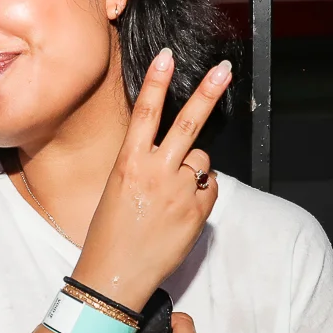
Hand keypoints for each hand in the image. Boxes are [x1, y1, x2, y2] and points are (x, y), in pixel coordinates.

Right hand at [72, 49, 229, 305]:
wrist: (115, 276)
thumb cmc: (109, 234)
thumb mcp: (117, 189)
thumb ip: (146, 167)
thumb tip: (180, 158)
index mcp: (128, 163)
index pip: (145, 113)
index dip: (158, 82)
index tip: (167, 56)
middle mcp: (155, 172)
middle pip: (187, 123)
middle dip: (208, 93)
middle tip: (223, 69)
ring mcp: (178, 192)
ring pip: (201, 160)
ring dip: (194, 168)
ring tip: (172, 194)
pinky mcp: (197, 212)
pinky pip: (209, 188)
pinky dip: (201, 193)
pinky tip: (182, 211)